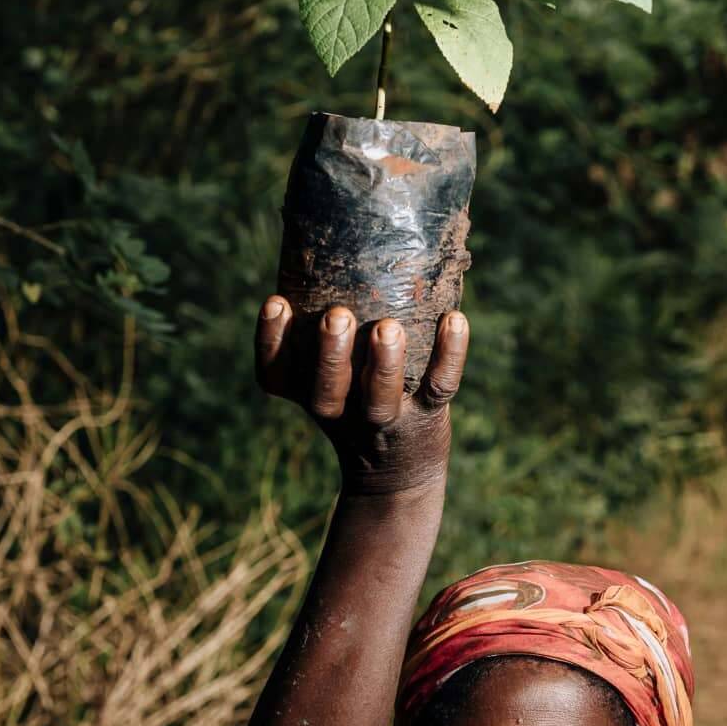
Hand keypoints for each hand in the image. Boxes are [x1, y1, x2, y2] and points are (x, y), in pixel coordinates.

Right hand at [254, 297, 468, 494]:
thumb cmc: (358, 405)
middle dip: (330, 355)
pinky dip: (450, 354)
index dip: (271, 342)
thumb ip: (326, 335)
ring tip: (388, 327)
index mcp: (310, 395)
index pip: (276, 375)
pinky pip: (439, 386)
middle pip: (326, 392)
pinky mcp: (428, 417)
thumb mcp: (332, 382)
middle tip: (336, 316)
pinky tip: (455, 320)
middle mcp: (343, 412)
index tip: (277, 302)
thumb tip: (342, 249)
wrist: (398, 476)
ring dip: (384, 363)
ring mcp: (387, 419)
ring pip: (380, 399)